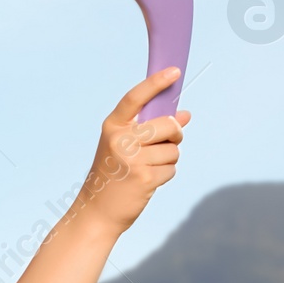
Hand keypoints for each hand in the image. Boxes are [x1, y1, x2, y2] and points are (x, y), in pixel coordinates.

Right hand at [70, 67, 191, 235]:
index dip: (156, 83)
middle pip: (168, 124)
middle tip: (163, 145)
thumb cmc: (113, 175)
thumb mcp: (125, 146)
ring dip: (168, 160)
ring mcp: (132, 157)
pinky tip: (147, 182)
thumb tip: (186, 115)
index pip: (135, 97)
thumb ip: (152, 129)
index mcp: (112, 126)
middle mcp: (120, 138)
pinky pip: (172, 168)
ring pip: (173, 149)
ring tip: (146, 169)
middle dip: (174, 134)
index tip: (174, 72)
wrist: (97, 210)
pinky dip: (165, 175)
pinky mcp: (145, 176)